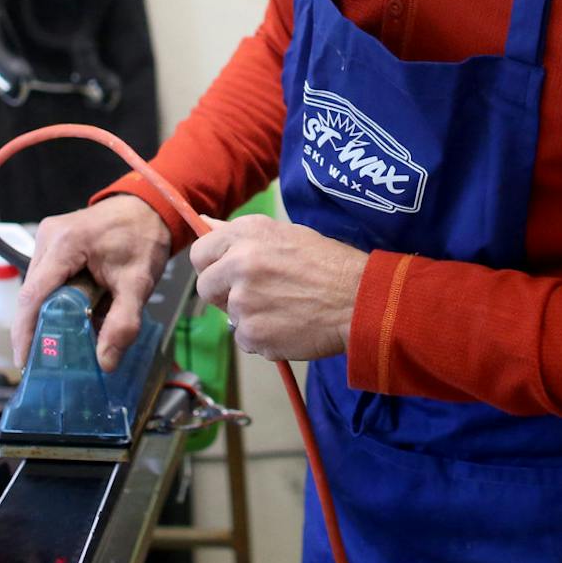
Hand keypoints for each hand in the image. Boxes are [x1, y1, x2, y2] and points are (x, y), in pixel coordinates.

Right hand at [14, 194, 173, 371]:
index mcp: (65, 244)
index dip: (25, 332)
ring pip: (39, 290)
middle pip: (33, 295)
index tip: (25, 361)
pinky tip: (76, 316)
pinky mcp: (51, 244)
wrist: (149, 207)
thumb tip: (104, 362)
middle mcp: (47, 238)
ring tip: (69, 341)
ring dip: (52, 315)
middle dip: (40, 329)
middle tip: (50, 363)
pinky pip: (48, 281)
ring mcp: (46, 239)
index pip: (33, 295)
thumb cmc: (143, 239)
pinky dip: (59, 301)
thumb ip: (122, 324)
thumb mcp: (139, 283)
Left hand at [189, 215, 365, 362]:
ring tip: (285, 310)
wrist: (360, 299)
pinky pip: (246, 339)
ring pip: (229, 316)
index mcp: (246, 234)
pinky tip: (289, 326)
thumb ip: (241, 234)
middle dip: (224, 295)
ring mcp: (243, 300)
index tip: (226, 275)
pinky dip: (263, 338)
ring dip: (251, 318)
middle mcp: (239, 263)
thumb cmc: (331, 264)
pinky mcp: (252, 332)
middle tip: (258, 297)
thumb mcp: (286, 234)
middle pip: (206, 288)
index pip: (200, 253)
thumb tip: (204, 223)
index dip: (212, 267)